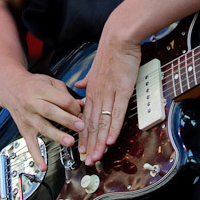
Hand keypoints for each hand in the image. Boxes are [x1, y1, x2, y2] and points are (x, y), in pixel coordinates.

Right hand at [0, 68, 84, 170]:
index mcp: (42, 89)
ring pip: (43, 127)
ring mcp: (28, 117)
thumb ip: (65, 93)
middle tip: (81, 127)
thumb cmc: (34, 84)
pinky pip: (30, 144)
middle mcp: (33, 104)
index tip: (81, 112)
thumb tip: (81, 106)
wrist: (12, 88)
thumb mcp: (50, 81)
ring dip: (57, 136)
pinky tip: (43, 166)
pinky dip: (36, 156)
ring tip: (70, 142)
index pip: (61, 99)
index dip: (73, 106)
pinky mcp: (24, 129)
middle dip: (67, 120)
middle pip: (51, 112)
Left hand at [75, 17, 141, 166]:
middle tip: (87, 161)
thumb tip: (78, 84)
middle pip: (92, 124)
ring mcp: (109, 94)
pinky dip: (114, 128)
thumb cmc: (110, 52)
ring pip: (102, 122)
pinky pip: (117, 113)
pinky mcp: (122, 91)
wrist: (119, 38)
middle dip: (89, 144)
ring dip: (99, 142)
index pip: (86, 118)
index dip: (83, 135)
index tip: (81, 149)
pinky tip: (110, 140)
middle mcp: (97, 94)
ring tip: (96, 156)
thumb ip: (86, 79)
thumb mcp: (94, 67)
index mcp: (91, 90)